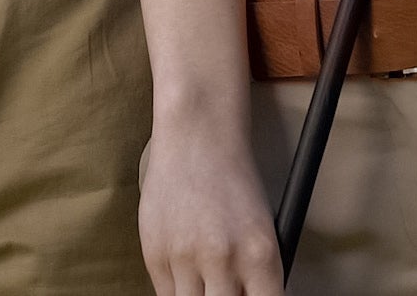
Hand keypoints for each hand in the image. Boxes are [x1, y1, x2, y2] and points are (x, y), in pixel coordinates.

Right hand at [139, 127, 284, 295]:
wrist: (196, 135)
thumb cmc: (233, 179)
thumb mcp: (262, 228)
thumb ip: (255, 275)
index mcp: (260, 254)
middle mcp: (223, 259)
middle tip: (225, 289)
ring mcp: (185, 257)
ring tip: (206, 280)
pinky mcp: (154, 253)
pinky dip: (179, 290)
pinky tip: (187, 271)